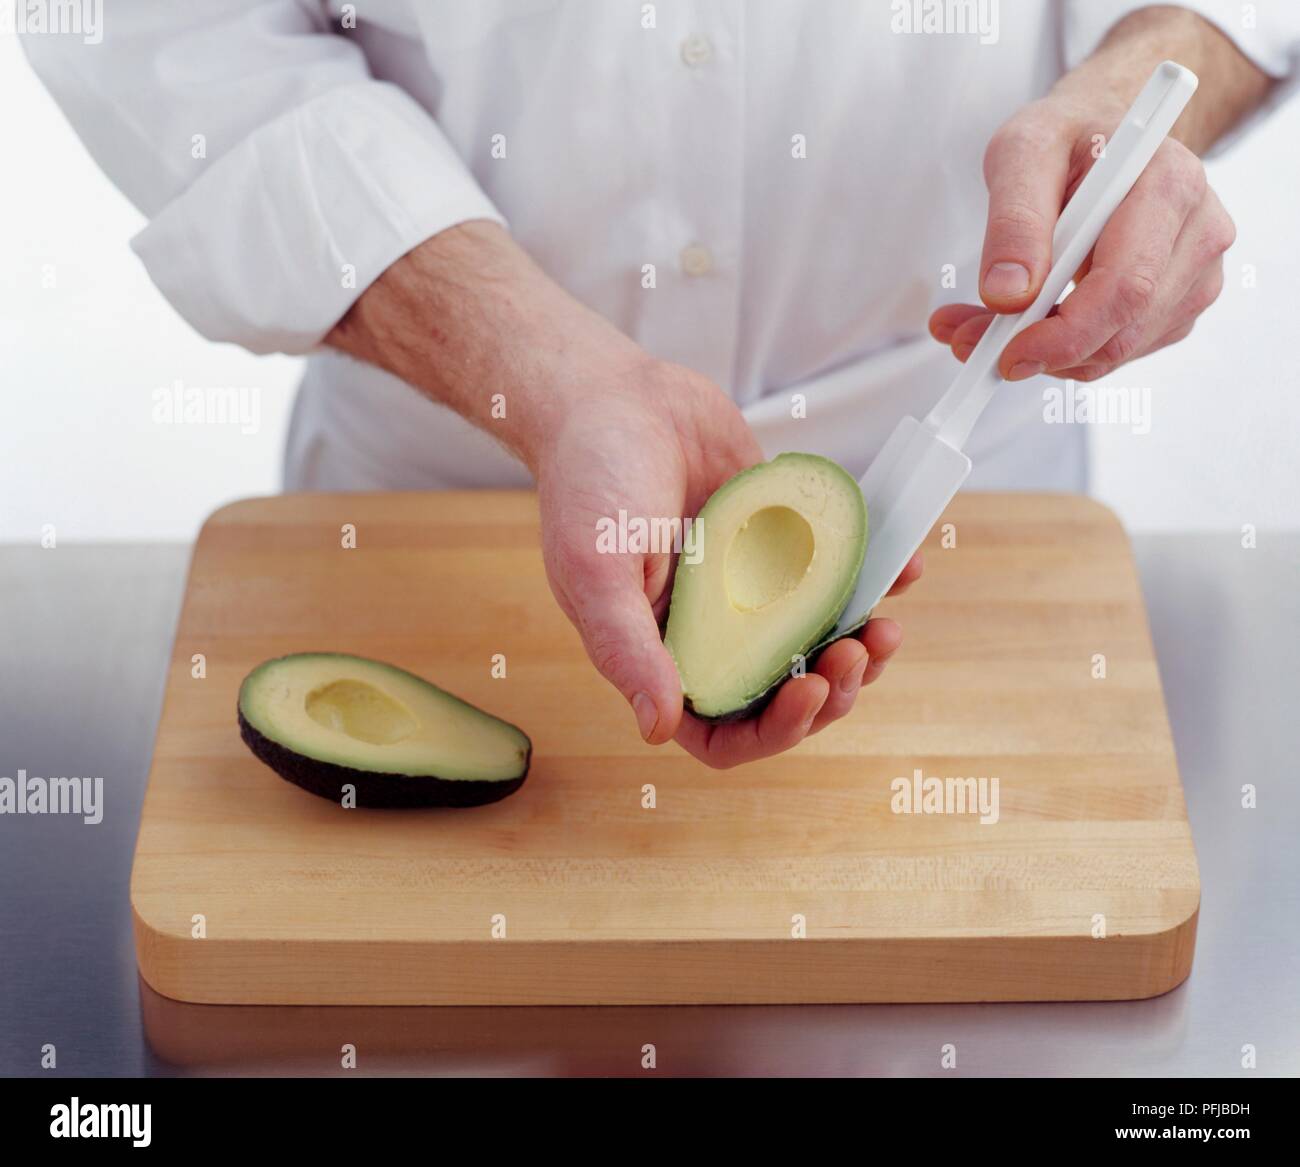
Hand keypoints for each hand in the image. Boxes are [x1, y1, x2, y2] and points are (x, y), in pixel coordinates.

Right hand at [534, 359, 922, 767]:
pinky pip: (834, 573)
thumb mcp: (595, 570)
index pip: (722, 731)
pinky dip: (873, 579)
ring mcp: (751, 586)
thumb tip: (658, 730)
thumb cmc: (588, 479)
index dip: (773, 731)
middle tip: (858, 652)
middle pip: (782, 694)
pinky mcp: (782, 538)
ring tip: (887, 629)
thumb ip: (627, 650)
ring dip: (859, 649)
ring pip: (816, 643)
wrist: (613, 393)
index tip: (809, 693)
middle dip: (831, 689)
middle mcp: (711, 629)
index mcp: (662, 652)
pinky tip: (902, 569)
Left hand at [930, 93, 1234, 382]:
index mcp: (1169, 185)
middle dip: (1043, 350)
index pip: (1127, 286)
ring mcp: (1195, 274)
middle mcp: (1198, 232)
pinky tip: (1026, 323)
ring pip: (1116, 350)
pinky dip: (1064, 351)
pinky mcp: (1178, 304)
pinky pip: (1116, 351)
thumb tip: (1007, 296)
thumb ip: (1014, 220)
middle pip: (1124, 329)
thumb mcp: (1023, 151)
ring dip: (1045, 354)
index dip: (1066, 333)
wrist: (1108, 136)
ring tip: (983, 325)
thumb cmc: (1069, 136)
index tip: (1006, 351)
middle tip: (970, 342)